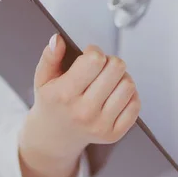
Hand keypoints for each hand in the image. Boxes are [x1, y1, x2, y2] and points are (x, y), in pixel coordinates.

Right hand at [18, 34, 140, 176]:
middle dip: (109, 62)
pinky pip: (135, 105)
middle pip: (116, 68)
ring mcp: (100, 125)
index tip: (88, 56)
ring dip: (121, 78)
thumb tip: (57, 39)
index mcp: (64, 94)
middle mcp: (83, 112)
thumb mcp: (42, 78)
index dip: (94, 52)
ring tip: (108, 81)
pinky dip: (128, 96)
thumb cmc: (52, 103)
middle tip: (100, 68)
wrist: (53, 137)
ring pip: (129, 85)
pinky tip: (115, 95)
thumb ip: (49, 56)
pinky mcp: (114, 134)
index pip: (95, 60)